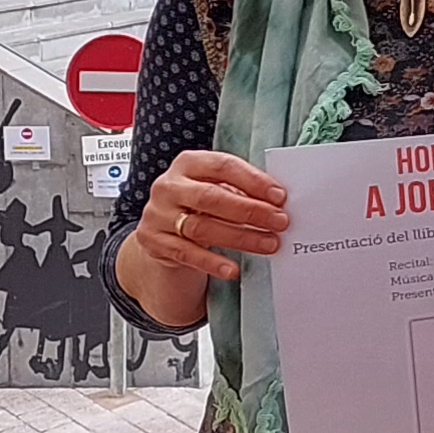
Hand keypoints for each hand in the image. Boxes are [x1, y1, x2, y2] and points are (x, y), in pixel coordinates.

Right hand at [117, 150, 288, 328]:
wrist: (162, 228)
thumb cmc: (200, 203)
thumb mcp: (216, 187)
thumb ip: (241, 189)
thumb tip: (278, 203)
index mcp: (188, 163)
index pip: (223, 166)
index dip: (253, 181)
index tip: (280, 196)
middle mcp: (169, 186)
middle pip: (211, 197)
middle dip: (250, 210)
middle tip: (280, 222)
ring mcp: (158, 214)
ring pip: (201, 227)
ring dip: (240, 237)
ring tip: (269, 244)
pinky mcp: (153, 241)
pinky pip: (186, 254)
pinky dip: (212, 262)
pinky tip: (233, 269)